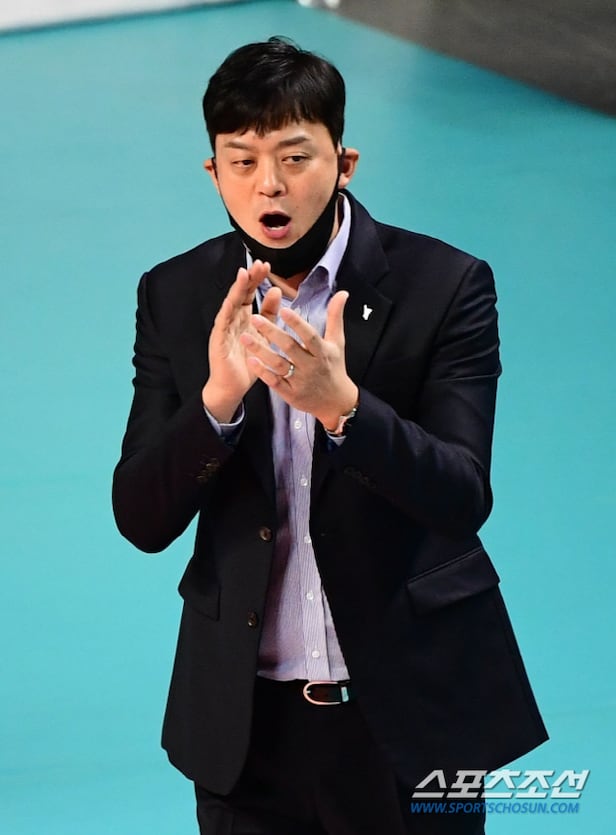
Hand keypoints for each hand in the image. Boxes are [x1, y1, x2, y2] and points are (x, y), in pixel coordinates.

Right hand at [202, 260, 280, 421]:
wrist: (233, 387)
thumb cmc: (247, 362)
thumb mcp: (263, 335)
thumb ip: (269, 314)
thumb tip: (276, 290)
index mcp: (243, 318)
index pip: (249, 293)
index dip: (256, 279)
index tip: (266, 265)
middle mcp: (231, 320)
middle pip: (239, 294)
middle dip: (248, 278)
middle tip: (258, 264)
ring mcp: (223, 330)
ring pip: (230, 305)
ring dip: (236, 290)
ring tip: (243, 274)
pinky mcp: (218, 342)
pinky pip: (222, 325)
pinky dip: (226, 312)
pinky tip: (231, 301)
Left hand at [240, 290, 357, 429]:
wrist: (335, 402)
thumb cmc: (334, 368)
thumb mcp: (337, 342)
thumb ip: (336, 316)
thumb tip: (342, 293)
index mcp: (322, 352)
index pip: (310, 336)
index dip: (297, 324)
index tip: (284, 310)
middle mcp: (311, 366)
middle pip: (290, 348)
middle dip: (272, 333)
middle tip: (255, 318)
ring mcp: (300, 381)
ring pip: (278, 364)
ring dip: (261, 351)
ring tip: (245, 337)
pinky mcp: (290, 393)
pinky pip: (274, 382)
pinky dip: (262, 372)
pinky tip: (250, 360)